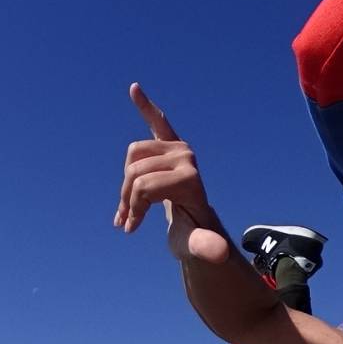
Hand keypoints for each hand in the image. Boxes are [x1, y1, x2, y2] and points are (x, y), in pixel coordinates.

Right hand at [114, 84, 229, 263]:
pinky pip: (157, 122)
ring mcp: (179, 149)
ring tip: (128, 208)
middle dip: (127, 198)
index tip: (131, 228)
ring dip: (123, 184)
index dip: (134, 208)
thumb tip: (219, 254)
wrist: (198, 226)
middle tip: (129, 221)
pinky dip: (146, 106)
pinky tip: (135, 89)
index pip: (144, 186)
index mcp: (190, 179)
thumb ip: (206, 247)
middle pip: (134, 172)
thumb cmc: (192, 237)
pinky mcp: (171, 143)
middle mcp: (187, 157)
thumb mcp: (194, 245)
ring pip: (130, 159)